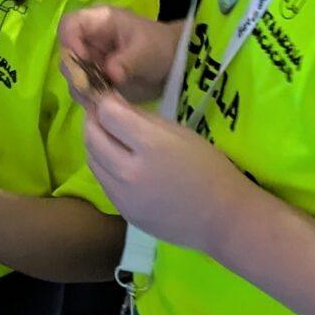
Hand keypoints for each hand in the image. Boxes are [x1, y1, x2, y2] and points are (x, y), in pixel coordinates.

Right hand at [57, 5, 184, 104]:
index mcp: (99, 22)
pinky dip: (89, 98)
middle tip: (93, 87)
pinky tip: (104, 104)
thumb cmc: (159, 47)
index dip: (69, 42)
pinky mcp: (94, 80)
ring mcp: (90, 61)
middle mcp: (89, 40)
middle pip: (66, 53)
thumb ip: (127, 61)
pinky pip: (82, 90)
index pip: (69, 24)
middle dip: (76, 72)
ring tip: (103, 97)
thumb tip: (110, 75)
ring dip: (82, 88)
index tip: (83, 61)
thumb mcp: (146, 51)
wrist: (172, 66)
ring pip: (71, 75)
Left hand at [81, 91, 260, 255]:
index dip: (105, 101)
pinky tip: (117, 160)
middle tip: (100, 111)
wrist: (223, 218)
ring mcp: (124, 196)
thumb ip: (144, 118)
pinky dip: (103, 165)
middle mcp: (130, 171)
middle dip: (92, 119)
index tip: (108, 96)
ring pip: (92, 161)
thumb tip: (114, 104)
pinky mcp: (124, 212)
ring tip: (106, 134)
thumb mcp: (180, 133)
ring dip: (94, 143)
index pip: (108, 115)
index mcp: (151, 146)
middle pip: (92, 137)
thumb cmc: (210, 169)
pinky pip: (104, 182)